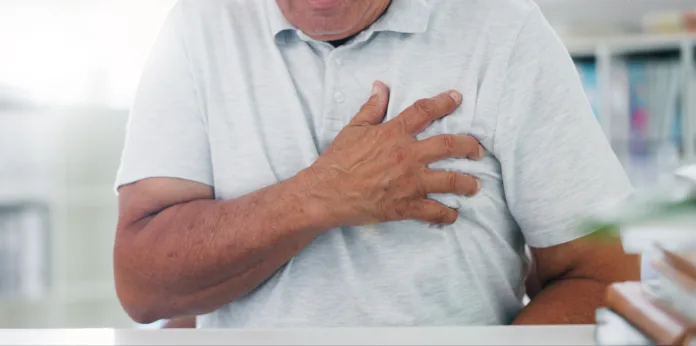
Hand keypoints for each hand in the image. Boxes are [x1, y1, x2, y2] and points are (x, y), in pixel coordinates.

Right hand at [306, 81, 483, 226]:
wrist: (325, 194)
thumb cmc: (337, 161)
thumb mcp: (353, 129)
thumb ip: (371, 108)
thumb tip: (380, 87)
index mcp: (393, 133)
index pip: (425, 111)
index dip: (444, 102)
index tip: (457, 98)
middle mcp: (407, 155)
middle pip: (450, 146)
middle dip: (470, 146)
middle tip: (478, 150)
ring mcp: (409, 182)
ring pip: (450, 180)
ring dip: (467, 182)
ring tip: (476, 185)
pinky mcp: (405, 206)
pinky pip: (434, 211)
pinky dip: (447, 214)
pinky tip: (453, 214)